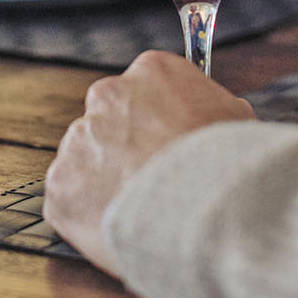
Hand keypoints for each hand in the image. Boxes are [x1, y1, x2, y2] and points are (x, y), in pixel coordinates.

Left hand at [44, 51, 254, 274]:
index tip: (168, 142)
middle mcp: (108, 95)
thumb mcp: (238, 119)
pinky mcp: (59, 184)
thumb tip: (210, 118)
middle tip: (154, 180)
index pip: (146, 88)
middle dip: (126, 148)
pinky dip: (89, 216)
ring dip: (106, 181)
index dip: (159, 120)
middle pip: (110, 121)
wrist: (205, 212)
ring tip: (143, 210)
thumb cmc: (229, 165)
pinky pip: (70, 200)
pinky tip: (122, 226)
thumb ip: (212, 110)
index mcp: (153, 71)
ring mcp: (79, 140)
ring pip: (87, 161)